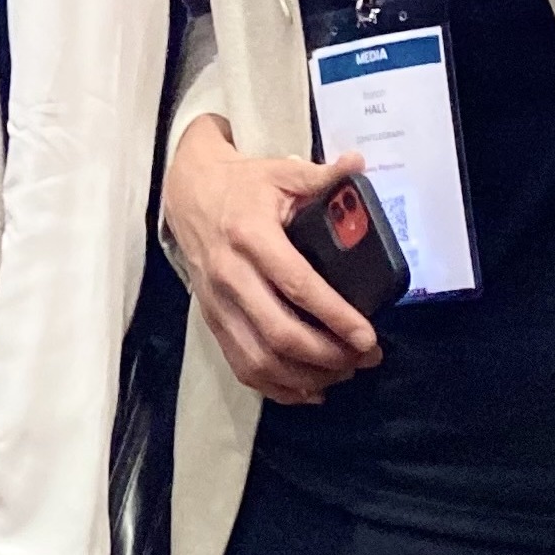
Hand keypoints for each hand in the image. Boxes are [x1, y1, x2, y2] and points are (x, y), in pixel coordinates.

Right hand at [158, 115, 379, 403]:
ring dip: (305, 376)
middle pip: (278, 332)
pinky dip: (276, 387)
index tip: (367, 336)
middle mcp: (230, 274)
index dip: (334, 315)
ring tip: (343, 373)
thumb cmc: (242, 185)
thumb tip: (359, 164)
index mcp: (251, 235)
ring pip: (259, 358)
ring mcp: (217, 302)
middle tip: (365, 358)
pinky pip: (241, 365)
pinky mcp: (211, 318)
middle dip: (327, 355)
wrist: (187, 193)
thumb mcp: (280, 172)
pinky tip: (309, 390)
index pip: (296, 284)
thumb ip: (321, 176)